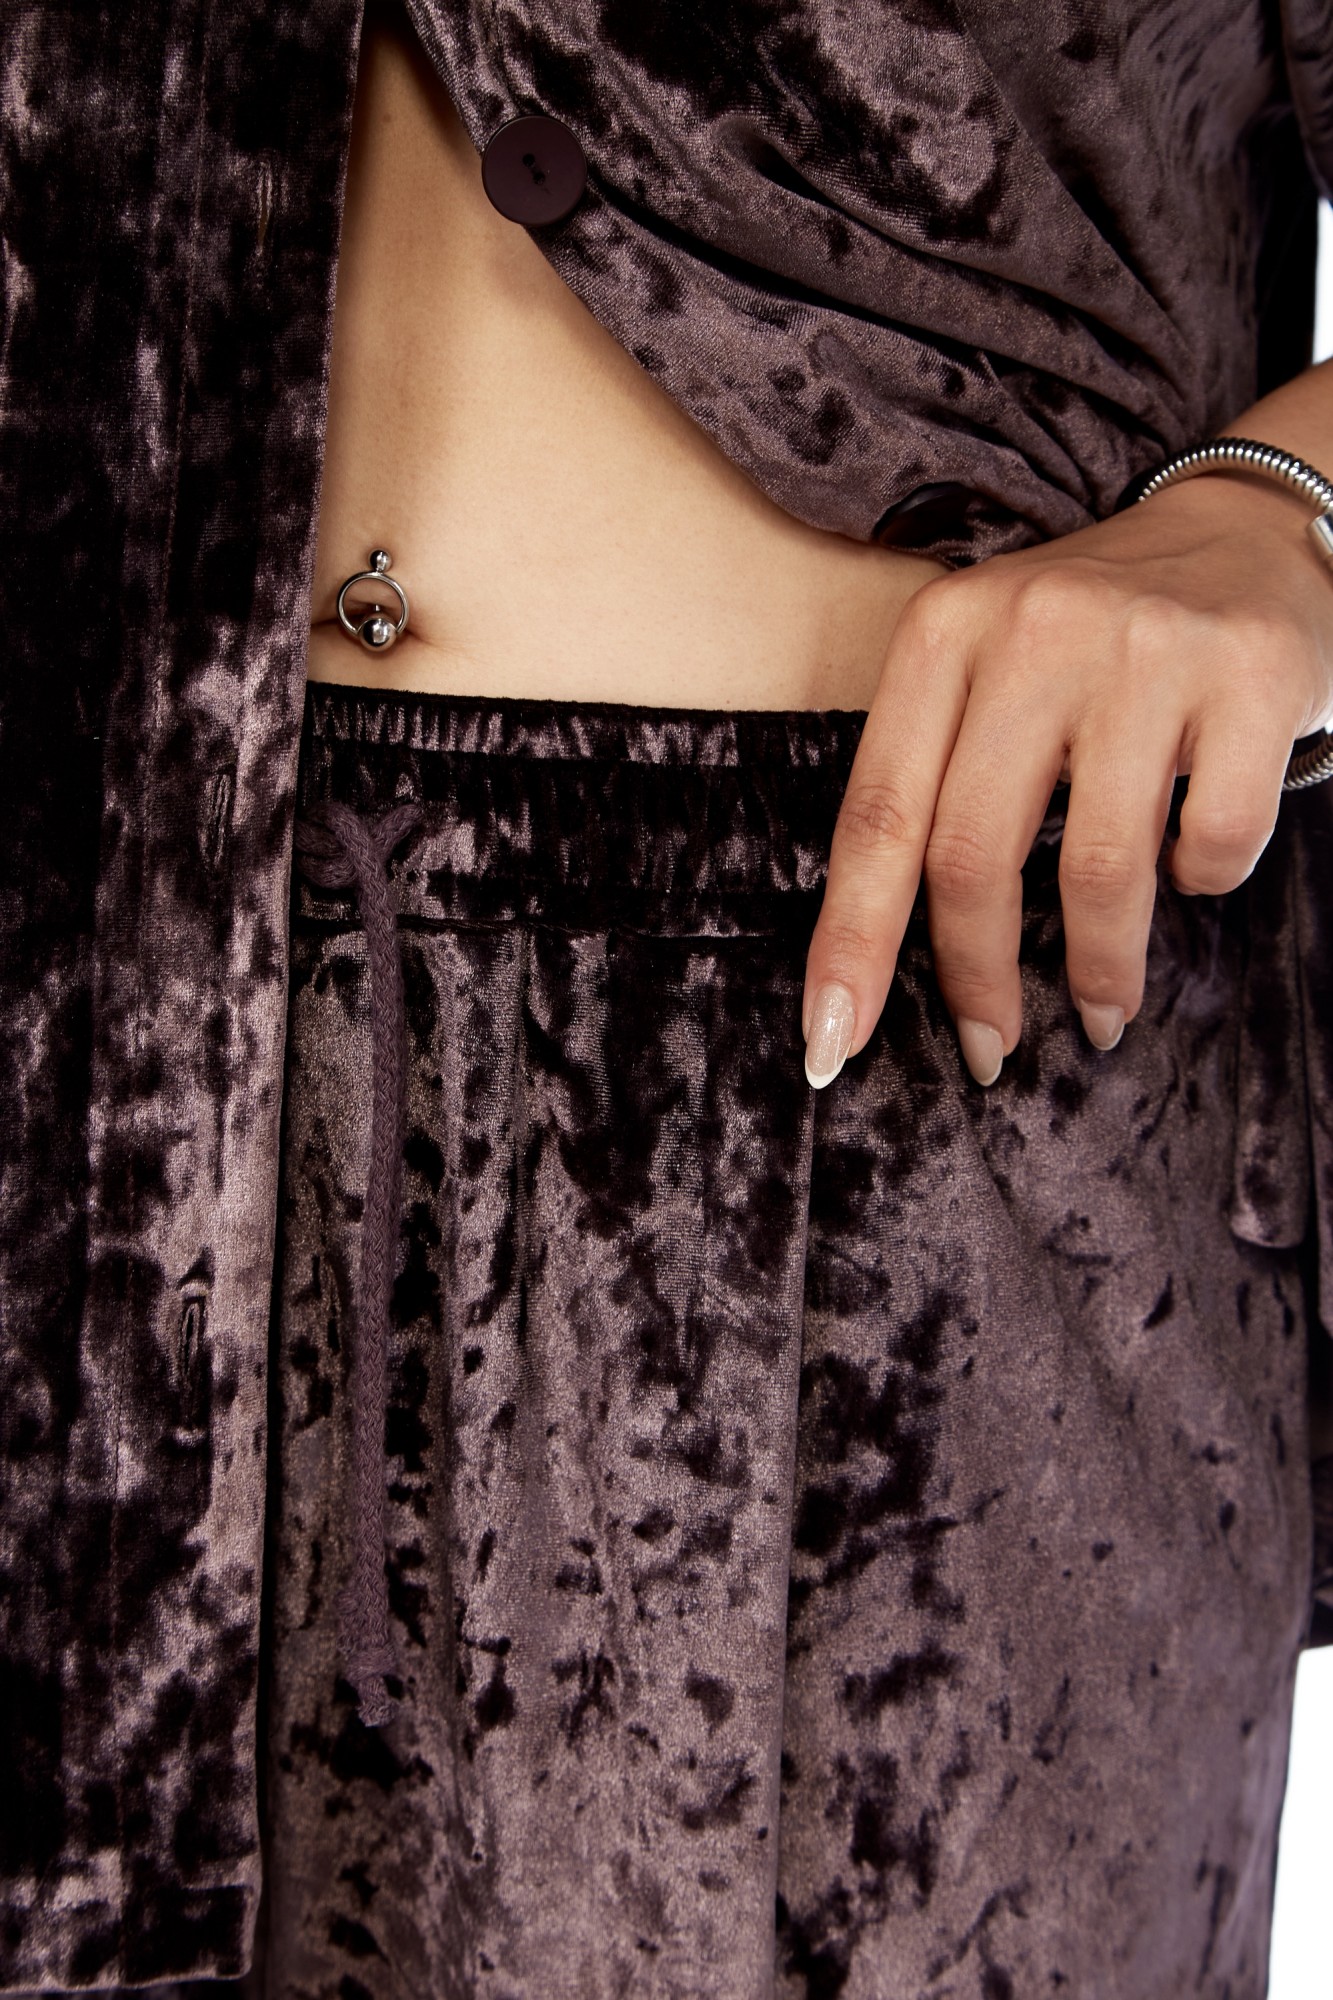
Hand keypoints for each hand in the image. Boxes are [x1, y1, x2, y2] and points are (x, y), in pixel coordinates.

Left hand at [802, 472, 1332, 1087]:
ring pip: (1097, 869)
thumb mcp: (984, 670)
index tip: (832, 1044)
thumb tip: (877, 963)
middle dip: (975, 980)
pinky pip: (1213, 842)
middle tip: (989, 1047)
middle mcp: (1034, 628)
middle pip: (971, 855)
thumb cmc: (1091, 641)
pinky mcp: (1251, 673)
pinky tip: (1193, 869)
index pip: (877, 815)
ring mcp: (1147, 647)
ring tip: (1103, 1006)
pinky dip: (1202, 884)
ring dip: (1100, 967)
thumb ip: (935, 780)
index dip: (850, 943)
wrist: (1248, 535)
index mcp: (944, 632)